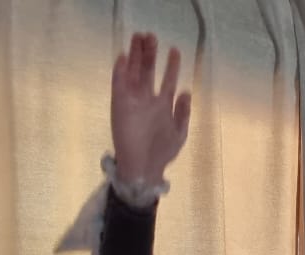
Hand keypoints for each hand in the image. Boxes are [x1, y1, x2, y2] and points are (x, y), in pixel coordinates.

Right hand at [111, 33, 190, 183]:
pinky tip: (123, 56)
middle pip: (147, 71)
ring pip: (133, 72)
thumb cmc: (162, 152)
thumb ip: (183, 112)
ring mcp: (132, 100)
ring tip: (138, 37)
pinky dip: (120, 70)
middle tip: (151, 35)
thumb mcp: (179, 132)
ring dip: (134, 55)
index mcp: (162, 105)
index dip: (171, 65)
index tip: (175, 50)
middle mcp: (146, 99)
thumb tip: (187, 91)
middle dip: (149, 54)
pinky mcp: (118, 104)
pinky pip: (118, 84)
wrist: (144, 168)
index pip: (167, 80)